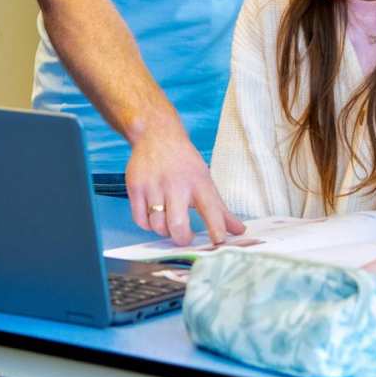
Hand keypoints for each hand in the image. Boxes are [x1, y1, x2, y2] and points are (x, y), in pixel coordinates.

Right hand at [125, 127, 244, 246]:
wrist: (156, 134)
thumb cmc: (183, 162)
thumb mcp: (205, 180)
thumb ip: (220, 209)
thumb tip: (239, 230)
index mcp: (198, 181)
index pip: (211, 209)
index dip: (216, 228)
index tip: (219, 242)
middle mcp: (176, 183)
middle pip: (177, 224)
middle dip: (182, 239)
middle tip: (185, 237)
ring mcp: (153, 185)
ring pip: (157, 225)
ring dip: (164, 231)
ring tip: (169, 224)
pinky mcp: (136, 186)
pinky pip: (140, 220)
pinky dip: (148, 225)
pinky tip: (154, 217)